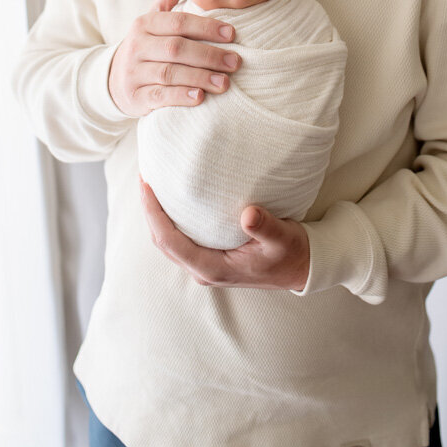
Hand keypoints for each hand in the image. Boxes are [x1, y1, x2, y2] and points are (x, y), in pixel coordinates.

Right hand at [108, 0, 240, 115]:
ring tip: (225, 83)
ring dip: (201, 77)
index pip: (179, 22)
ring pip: (170, 73)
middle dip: (209, 55)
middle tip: (235, 62)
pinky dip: (181, 97)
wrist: (113, 80)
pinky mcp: (136, 97)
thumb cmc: (146, 45)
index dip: (207, 27)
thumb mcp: (153, 19)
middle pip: (177, 48)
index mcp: (145, 24)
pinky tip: (200, 98)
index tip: (233, 34)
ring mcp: (134, 72)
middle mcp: (137, 46)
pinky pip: (160, 96)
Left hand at [139, 179, 309, 291]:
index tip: (146, 186)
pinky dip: (170, 220)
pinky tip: (173, 200)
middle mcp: (203, 269)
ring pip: (168, 241)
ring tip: (154, 184)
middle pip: (162, 242)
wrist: (301, 269)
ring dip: (157, 215)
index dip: (153, 214)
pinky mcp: (210, 258)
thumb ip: (266, 227)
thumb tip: (249, 214)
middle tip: (145, 177)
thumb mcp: (284, 238)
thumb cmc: (292, 253)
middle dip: (149, 211)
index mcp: (213, 268)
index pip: (170, 242)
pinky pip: (179, 239)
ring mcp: (205, 265)